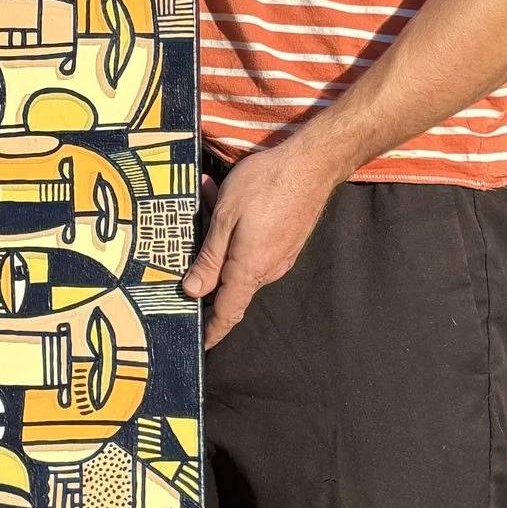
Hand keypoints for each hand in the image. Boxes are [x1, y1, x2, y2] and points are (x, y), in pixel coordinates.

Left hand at [180, 135, 341, 348]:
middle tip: (193, 223)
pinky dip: (238, 231)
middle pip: (230, 282)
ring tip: (212, 198)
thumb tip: (193, 291)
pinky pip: (255, 247)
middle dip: (207, 262)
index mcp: (249, 269)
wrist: (313, 163)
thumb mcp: (225, 218)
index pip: (228, 312)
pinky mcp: (286, 242)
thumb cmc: (266, 185)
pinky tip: (229, 198)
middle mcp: (268, 270)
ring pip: (240, 259)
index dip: (213, 330)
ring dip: (222, 238)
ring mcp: (280, 256)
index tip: (202, 344)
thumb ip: (209, 259)